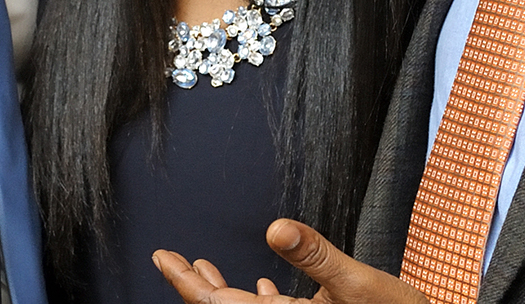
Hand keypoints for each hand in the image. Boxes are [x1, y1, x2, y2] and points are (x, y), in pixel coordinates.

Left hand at [154, 218, 426, 303]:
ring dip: (223, 290)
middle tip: (167, 257)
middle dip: (195, 285)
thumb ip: (318, 256)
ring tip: (200, 267)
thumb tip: (276, 228)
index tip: (162, 256)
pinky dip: (260, 298)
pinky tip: (260, 286)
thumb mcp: (362, 284)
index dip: (187, 283)